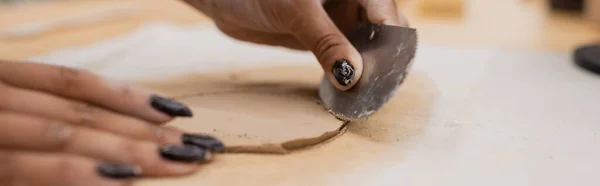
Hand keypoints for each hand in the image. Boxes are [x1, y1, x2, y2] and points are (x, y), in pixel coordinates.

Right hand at [0, 60, 223, 185]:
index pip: (75, 83)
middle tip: (196, 144)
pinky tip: (126, 180)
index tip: (178, 111)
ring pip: (72, 135)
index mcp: (7, 82)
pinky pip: (39, 171)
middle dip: (146, 129)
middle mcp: (0, 101)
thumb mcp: (10, 115)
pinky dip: (84, 173)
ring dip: (132, 149)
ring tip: (180, 160)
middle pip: (86, 112)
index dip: (129, 96)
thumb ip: (48, 115)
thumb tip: (112, 131)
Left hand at [182, 0, 408, 90]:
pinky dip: (350, 70)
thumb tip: (353, 75)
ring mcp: (339, 18)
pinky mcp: (326, 37)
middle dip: (385, 50)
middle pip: (383, 24)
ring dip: (370, 64)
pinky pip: (347, 55)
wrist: (225, 0)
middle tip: (379, 80)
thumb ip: (326, 41)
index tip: (389, 62)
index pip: (383, 4)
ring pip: (368, 42)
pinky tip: (348, 86)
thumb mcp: (295, 12)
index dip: (390, 31)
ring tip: (367, 88)